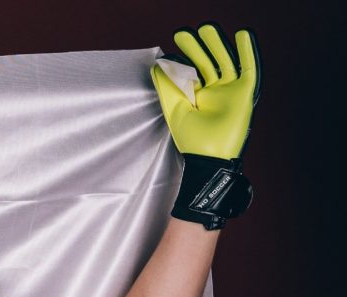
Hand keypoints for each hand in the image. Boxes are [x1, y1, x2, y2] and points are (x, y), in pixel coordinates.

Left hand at [150, 23, 259, 159]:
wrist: (209, 157)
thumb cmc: (191, 139)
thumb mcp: (174, 109)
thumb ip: (167, 87)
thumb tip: (157, 65)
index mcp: (197, 96)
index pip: (192, 70)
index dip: (184, 56)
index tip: (174, 42)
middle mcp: (214, 92)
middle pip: (207, 62)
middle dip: (197, 47)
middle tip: (184, 33)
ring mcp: (230, 92)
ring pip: (225, 62)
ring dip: (217, 45)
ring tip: (207, 28)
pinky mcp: (244, 94)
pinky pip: (248, 70)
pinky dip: (247, 53)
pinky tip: (243, 36)